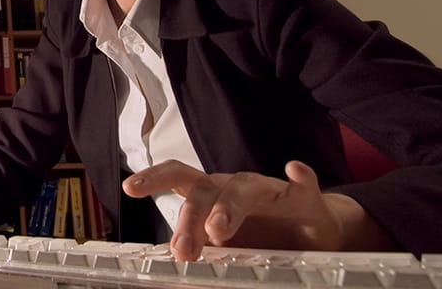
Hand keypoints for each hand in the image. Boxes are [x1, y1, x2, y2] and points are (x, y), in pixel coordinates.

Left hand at [122, 160, 394, 260]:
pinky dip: (301, 177)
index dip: (153, 178)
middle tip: (182, 251)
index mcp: (212, 194)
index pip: (178, 178)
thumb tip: (172, 271)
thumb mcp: (226, 246)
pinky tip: (295, 171)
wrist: (312, 230)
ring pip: (244, 189)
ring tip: (218, 230)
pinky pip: (304, 185)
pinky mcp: (305, 200)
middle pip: (205, 190)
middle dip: (190, 218)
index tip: (129, 187)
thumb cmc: (262, 235)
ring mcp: (270, 190)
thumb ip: (201, 248)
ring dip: (228, 207)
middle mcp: (234, 186)